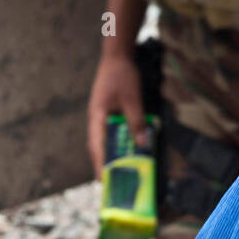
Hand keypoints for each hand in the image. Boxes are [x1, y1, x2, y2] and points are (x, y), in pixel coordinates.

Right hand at [87, 51, 146, 172]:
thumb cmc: (122, 76)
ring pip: (103, 140)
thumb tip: (142, 144)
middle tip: (110, 182)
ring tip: (117, 171)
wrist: (117, 56)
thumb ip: (136, 121)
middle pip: (98, 146)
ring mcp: (100, 115)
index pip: (97, 146)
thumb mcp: (133, 99)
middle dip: (103, 164)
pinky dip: (116, 142)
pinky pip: (110, 132)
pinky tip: (126, 149)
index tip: (103, 180)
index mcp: (97, 117)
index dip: (100, 164)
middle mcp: (96, 119)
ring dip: (110, 154)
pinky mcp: (107, 112)